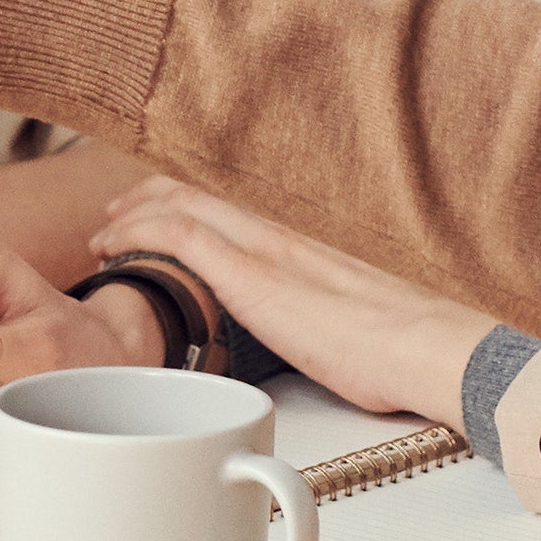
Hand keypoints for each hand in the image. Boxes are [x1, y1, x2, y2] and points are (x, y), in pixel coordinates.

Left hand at [85, 173, 498, 422]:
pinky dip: (141, 233)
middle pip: (198, 191)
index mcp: (308, 238)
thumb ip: (327, 310)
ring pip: (181, 204)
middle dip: (147, 198)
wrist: (437, 349)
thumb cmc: (411, 346)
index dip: (187, 198)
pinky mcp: (255, 277)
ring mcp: (268, 248)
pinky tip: (117, 246)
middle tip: (115, 217)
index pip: (233, 201)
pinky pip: (181, 235)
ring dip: (132, 214)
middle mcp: (285, 230)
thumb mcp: (360, 316)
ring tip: (103, 235)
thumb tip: (320, 333)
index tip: (156, 210)